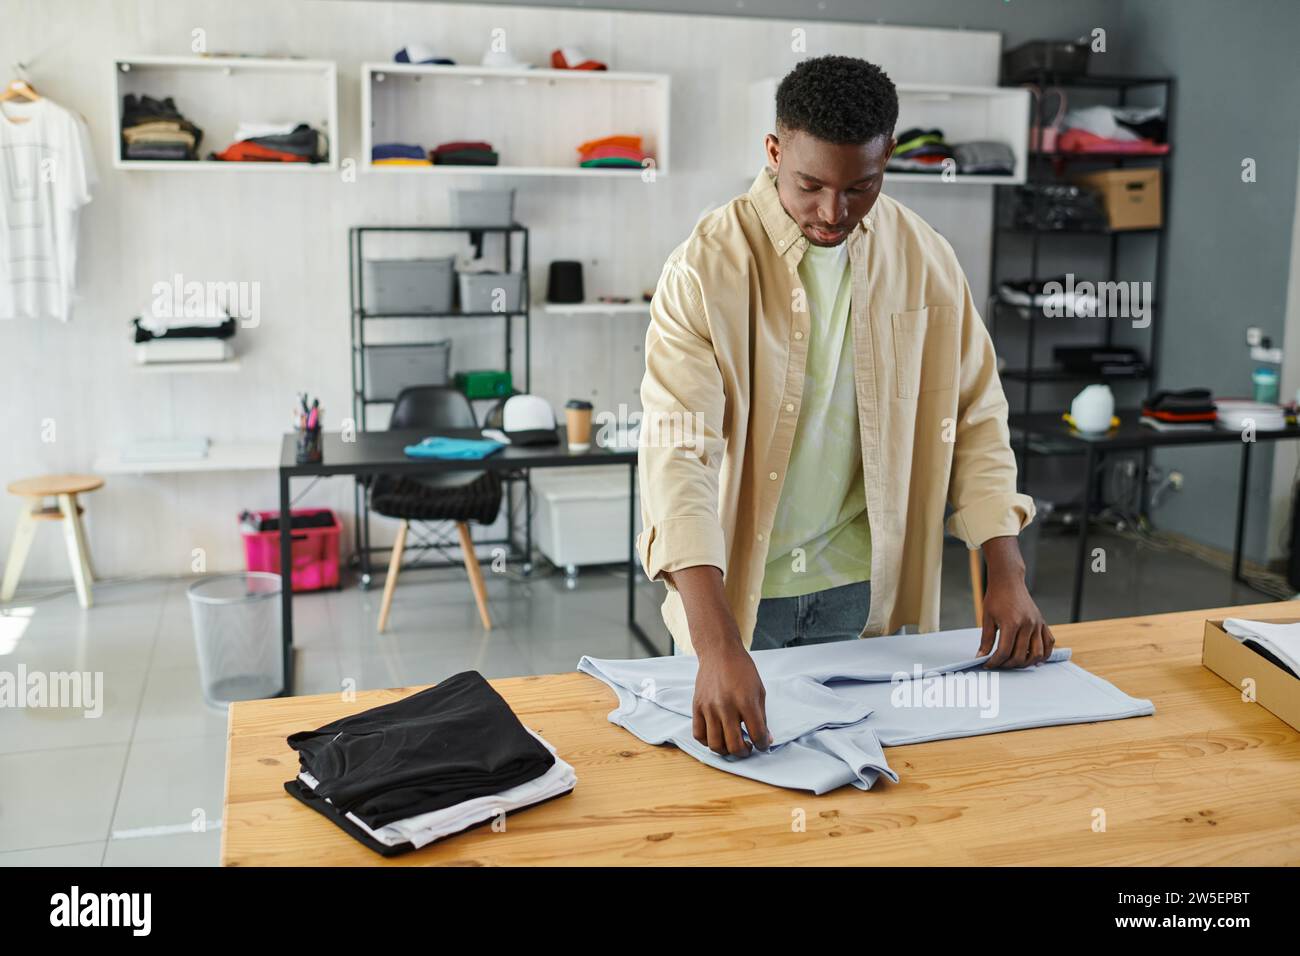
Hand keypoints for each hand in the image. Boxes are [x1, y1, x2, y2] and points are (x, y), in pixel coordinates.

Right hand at [693, 642, 770, 756]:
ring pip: (715, 744)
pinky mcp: (697, 707)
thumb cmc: (742, 670)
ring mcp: (709, 708)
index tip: (762, 744)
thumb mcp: (759, 691)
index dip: (763, 744)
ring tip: (732, 744)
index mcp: (746, 702)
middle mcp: (726, 707)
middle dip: (745, 752)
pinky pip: (699, 734)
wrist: (719, 653)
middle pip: (735, 745)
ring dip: (726, 751)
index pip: (757, 735)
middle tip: (748, 748)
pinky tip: (717, 736)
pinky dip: (708, 742)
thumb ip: (762, 717)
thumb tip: (766, 738)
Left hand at [977, 536, 1055, 668]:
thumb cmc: (996, 597)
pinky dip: (1044, 654)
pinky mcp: (1043, 623)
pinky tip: (1034, 659)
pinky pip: (1049, 643)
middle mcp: (1027, 625)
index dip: (995, 662)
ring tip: (1015, 663)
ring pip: (1038, 653)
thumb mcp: (987, 618)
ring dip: (1027, 663)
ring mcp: (1037, 624)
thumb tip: (981, 656)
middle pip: (1021, 655)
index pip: (1004, 651)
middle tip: (1000, 664)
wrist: (1008, 581)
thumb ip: (986, 639)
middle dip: (1008, 664)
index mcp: (1011, 623)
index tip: (988, 664)